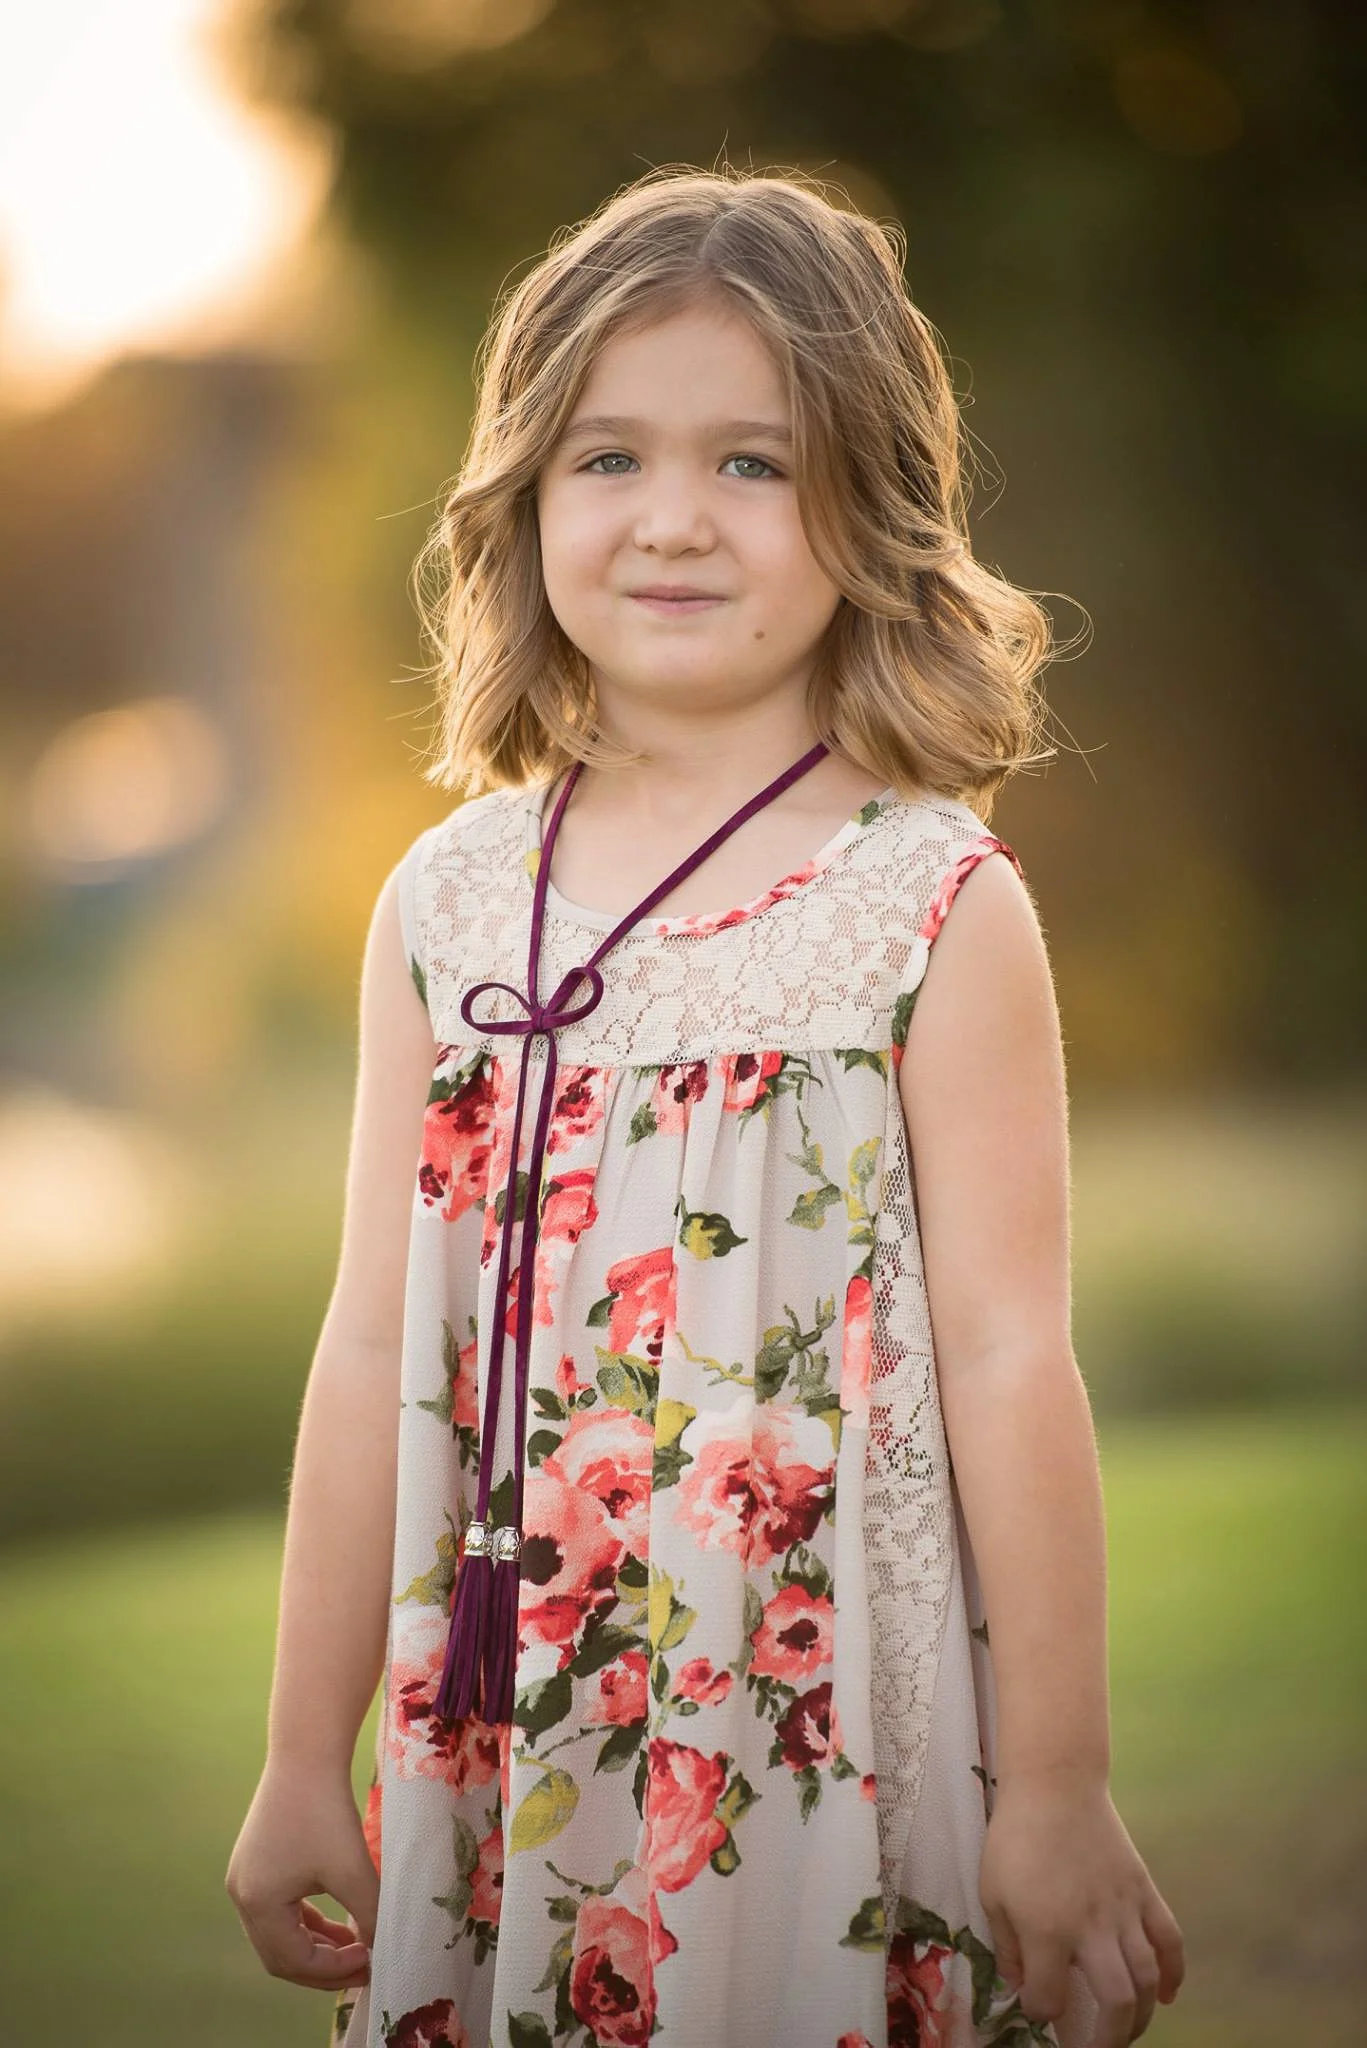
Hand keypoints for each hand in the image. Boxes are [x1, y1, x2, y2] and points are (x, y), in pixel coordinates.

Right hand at [225, 1758, 380, 1990]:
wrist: (306, 1753)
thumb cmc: (327, 1812)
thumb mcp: (353, 1870)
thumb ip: (369, 1916)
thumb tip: (383, 1949)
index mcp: (257, 1904)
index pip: (293, 1961)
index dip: (333, 1971)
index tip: (370, 1961)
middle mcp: (241, 1896)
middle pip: (280, 1954)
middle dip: (322, 1965)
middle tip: (363, 1964)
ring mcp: (244, 1879)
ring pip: (279, 1933)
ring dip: (315, 1944)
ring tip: (356, 1943)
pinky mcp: (255, 1862)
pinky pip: (279, 1909)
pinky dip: (307, 1921)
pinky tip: (338, 1920)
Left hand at [979, 1776, 1184, 2046]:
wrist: (1056, 1784)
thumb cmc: (1015, 1836)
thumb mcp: (993, 1892)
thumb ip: (1006, 1946)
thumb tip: (1018, 1985)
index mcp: (1048, 1931)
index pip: (1050, 1998)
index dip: (1041, 2012)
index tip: (1036, 2007)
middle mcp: (1092, 1928)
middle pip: (1116, 2001)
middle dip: (1108, 2036)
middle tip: (1096, 2046)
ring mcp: (1124, 1910)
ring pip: (1146, 1979)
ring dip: (1141, 2016)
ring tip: (1127, 2031)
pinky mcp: (1144, 1890)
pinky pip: (1169, 1940)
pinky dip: (1174, 1974)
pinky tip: (1165, 1996)